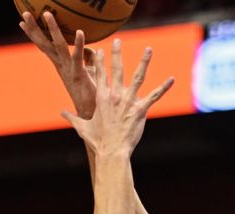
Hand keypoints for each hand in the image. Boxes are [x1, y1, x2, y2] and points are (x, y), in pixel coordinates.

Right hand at [20, 11, 96, 117]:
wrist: (91, 114)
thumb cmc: (90, 94)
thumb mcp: (90, 72)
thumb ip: (90, 60)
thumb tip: (93, 50)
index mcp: (61, 66)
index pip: (45, 46)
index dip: (34, 34)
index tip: (22, 21)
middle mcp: (62, 67)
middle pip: (45, 44)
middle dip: (35, 28)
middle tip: (25, 12)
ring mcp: (69, 70)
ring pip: (59, 46)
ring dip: (53, 29)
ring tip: (47, 13)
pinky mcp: (79, 75)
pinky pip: (78, 57)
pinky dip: (79, 44)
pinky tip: (80, 31)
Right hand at [63, 40, 174, 155]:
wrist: (112, 152)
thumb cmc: (97, 142)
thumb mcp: (82, 127)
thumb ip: (72, 117)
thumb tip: (62, 112)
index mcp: (101, 98)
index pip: (100, 74)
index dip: (100, 61)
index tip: (100, 50)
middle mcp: (115, 96)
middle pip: (117, 69)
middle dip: (117, 53)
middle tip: (118, 40)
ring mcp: (129, 102)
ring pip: (138, 77)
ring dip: (143, 62)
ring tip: (148, 49)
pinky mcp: (141, 110)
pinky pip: (154, 96)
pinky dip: (164, 87)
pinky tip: (172, 79)